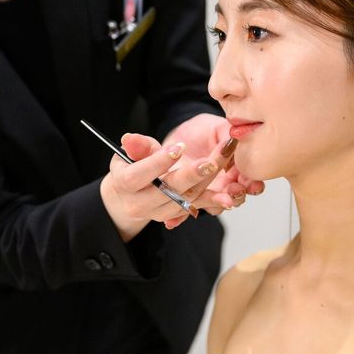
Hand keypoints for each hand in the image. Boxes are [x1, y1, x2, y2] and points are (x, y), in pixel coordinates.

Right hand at [101, 131, 242, 239]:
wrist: (129, 196)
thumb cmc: (131, 167)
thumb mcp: (129, 153)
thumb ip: (137, 146)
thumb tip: (129, 138)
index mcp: (124, 184)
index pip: (139, 175)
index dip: (159, 162)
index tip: (179, 147)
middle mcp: (140, 203)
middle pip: (167, 191)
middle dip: (190, 176)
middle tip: (209, 162)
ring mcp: (158, 212)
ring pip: (186, 198)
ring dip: (207, 184)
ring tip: (222, 167)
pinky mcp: (174, 214)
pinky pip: (196, 206)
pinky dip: (212, 199)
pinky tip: (229, 193)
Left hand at [161, 114, 264, 218]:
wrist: (178, 138)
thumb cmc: (202, 131)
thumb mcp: (219, 127)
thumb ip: (231, 134)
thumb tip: (238, 140)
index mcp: (236, 169)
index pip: (250, 179)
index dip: (252, 182)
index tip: (251, 182)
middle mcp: (224, 184)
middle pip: (236, 196)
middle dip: (238, 195)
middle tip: (235, 191)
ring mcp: (206, 193)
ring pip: (215, 206)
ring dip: (217, 205)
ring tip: (220, 202)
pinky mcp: (186, 198)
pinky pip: (183, 211)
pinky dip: (179, 216)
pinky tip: (173, 220)